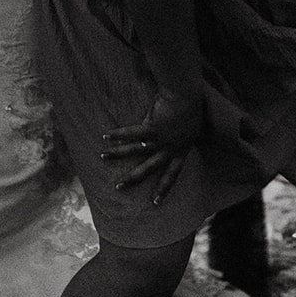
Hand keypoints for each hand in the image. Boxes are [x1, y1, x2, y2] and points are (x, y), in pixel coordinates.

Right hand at [100, 86, 203, 204]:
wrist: (189, 94)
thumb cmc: (193, 104)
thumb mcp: (191, 126)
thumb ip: (179, 135)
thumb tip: (168, 136)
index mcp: (182, 149)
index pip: (173, 174)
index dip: (164, 188)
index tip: (156, 202)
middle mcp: (171, 147)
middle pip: (150, 168)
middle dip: (133, 178)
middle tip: (118, 188)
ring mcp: (161, 138)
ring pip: (136, 151)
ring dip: (118, 154)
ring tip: (102, 157)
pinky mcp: (152, 126)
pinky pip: (132, 133)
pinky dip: (118, 134)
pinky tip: (105, 136)